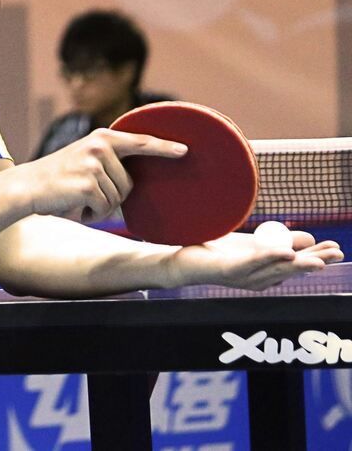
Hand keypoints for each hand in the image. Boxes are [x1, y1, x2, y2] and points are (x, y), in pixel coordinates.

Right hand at [14, 128, 186, 222]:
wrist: (26, 187)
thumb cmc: (58, 179)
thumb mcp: (85, 159)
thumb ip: (109, 161)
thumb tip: (134, 182)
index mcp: (102, 138)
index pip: (140, 142)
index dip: (164, 147)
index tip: (185, 150)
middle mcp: (99, 147)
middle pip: (129, 184)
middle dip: (112, 195)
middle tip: (84, 191)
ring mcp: (93, 164)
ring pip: (117, 198)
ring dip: (100, 206)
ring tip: (76, 197)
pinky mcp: (87, 184)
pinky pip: (103, 208)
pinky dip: (90, 214)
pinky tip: (73, 206)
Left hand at [167, 230, 343, 290]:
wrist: (182, 258)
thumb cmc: (217, 251)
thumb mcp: (252, 243)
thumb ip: (278, 242)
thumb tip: (306, 240)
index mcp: (265, 273)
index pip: (296, 265)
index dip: (317, 257)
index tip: (337, 249)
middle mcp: (258, 279)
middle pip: (292, 270)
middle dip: (316, 261)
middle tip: (337, 253)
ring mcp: (244, 276)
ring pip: (277, 269)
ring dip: (300, 263)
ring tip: (320, 260)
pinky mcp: (229, 270)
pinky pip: (253, 263)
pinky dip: (270, 256)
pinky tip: (287, 253)